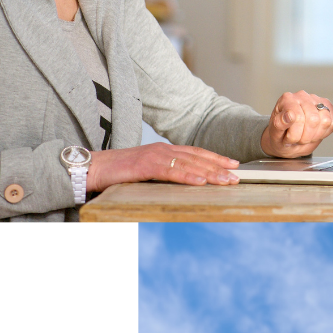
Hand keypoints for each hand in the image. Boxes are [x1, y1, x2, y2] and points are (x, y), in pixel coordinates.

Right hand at [85, 143, 238, 192]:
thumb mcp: (147, 171)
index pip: (196, 153)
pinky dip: (188, 176)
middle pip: (197, 158)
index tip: (234, 165)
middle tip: (237, 175)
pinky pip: (171, 172)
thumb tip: (183, 182)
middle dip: (220, 167)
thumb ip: (165, 173)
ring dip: (210, 173)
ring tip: (226, 180)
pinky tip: (201, 181)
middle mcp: (163, 150)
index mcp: (164, 150)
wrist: (94, 167)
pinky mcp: (145, 165)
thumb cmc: (119, 172)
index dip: (216, 158)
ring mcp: (155, 156)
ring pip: (189, 164)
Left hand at [260, 91, 332, 156]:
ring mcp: (316, 100)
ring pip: (325, 121)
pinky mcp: (328, 107)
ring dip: (316, 135)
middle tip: (298, 139)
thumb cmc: (281, 136)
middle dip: (305, 137)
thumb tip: (289, 115)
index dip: (294, 135)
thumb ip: (279, 124)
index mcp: (287, 99)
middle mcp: (302, 96)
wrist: (288, 140)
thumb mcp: (274, 134)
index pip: (297, 118)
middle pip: (313, 120)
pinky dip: (324, 133)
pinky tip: (315, 133)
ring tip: (306, 136)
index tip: (288, 139)